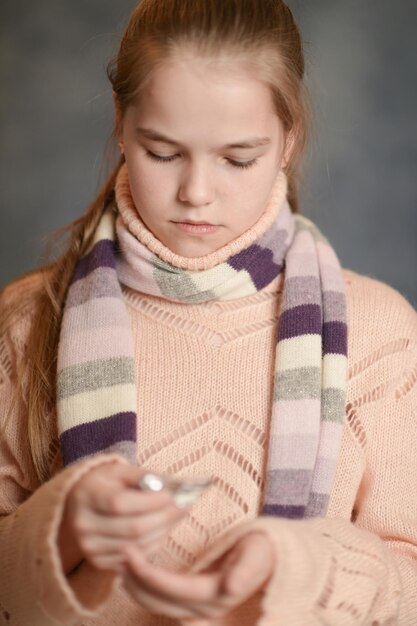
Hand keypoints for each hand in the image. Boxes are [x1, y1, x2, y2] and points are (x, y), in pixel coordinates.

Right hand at [58, 464, 189, 572]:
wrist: (80, 502)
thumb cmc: (106, 483)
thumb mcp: (121, 470)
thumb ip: (144, 476)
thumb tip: (174, 487)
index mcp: (88, 496)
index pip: (120, 504)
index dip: (150, 502)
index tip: (172, 495)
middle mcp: (84, 525)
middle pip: (133, 528)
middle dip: (165, 517)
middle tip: (185, 505)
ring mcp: (90, 547)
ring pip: (138, 545)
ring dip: (165, 530)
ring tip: (179, 515)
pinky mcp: (98, 562)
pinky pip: (136, 557)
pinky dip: (155, 543)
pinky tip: (164, 528)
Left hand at [121, 531, 274, 620]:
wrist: (272, 554)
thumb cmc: (263, 547)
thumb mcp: (258, 552)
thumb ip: (245, 571)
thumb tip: (230, 588)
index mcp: (218, 593)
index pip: (174, 590)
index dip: (149, 575)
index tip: (131, 553)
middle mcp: (207, 606)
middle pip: (161, 602)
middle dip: (137, 580)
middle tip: (120, 553)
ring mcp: (201, 606)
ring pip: (159, 605)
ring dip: (137, 587)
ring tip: (122, 562)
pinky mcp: (196, 599)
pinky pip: (165, 601)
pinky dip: (146, 589)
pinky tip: (135, 573)